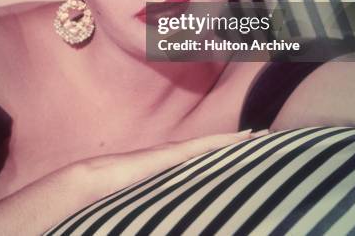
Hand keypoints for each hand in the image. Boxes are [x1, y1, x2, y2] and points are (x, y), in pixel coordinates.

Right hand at [81, 130, 254, 191]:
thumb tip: (177, 220)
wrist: (90, 182)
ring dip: (234, 139)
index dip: (224, 151)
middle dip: (236, 141)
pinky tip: (239, 138)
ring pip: (210, 143)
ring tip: (258, 134)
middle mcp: (173, 155)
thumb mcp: (144, 203)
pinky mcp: (170, 154)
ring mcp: (172, 152)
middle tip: (264, 136)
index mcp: (169, 169)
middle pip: (211, 147)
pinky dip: (221, 141)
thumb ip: (162, 205)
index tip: (246, 148)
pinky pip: (201, 146)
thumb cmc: (111, 198)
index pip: (202, 158)